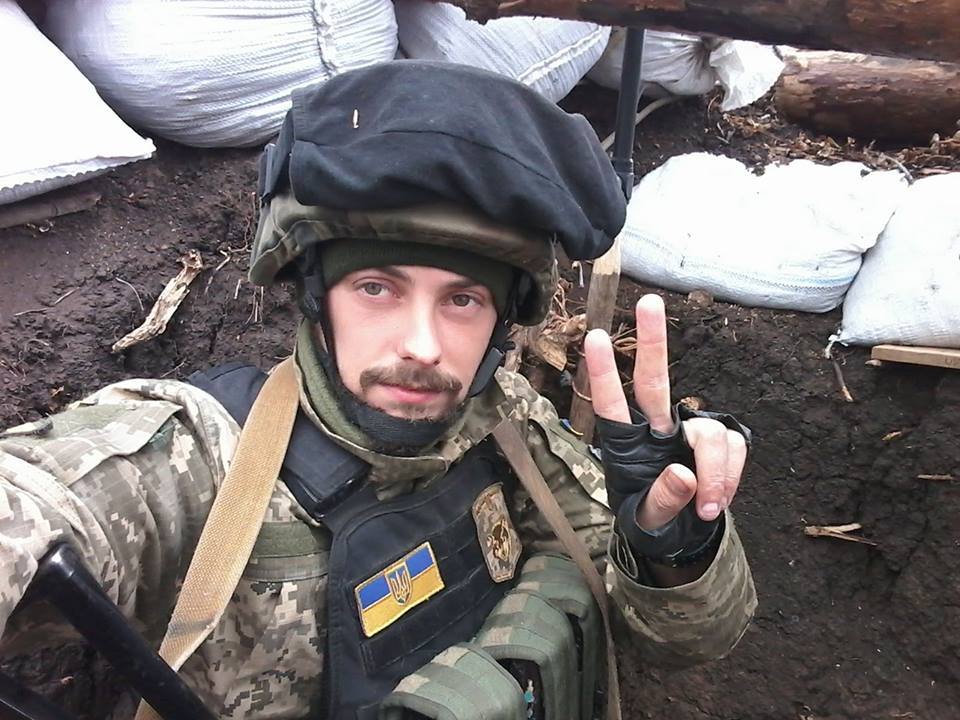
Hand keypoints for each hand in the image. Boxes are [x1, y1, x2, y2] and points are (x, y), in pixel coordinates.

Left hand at [583, 294, 746, 529]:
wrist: (684, 537)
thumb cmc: (654, 522)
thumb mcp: (649, 521)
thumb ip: (663, 500)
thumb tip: (682, 474)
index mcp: (627, 444)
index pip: (611, 405)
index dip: (604, 373)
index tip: (596, 337)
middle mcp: (656, 429)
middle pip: (655, 380)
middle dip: (652, 342)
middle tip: (650, 302)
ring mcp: (689, 432)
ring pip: (708, 431)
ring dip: (714, 471)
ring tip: (707, 508)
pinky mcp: (720, 440)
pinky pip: (733, 447)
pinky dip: (730, 476)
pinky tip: (717, 501)